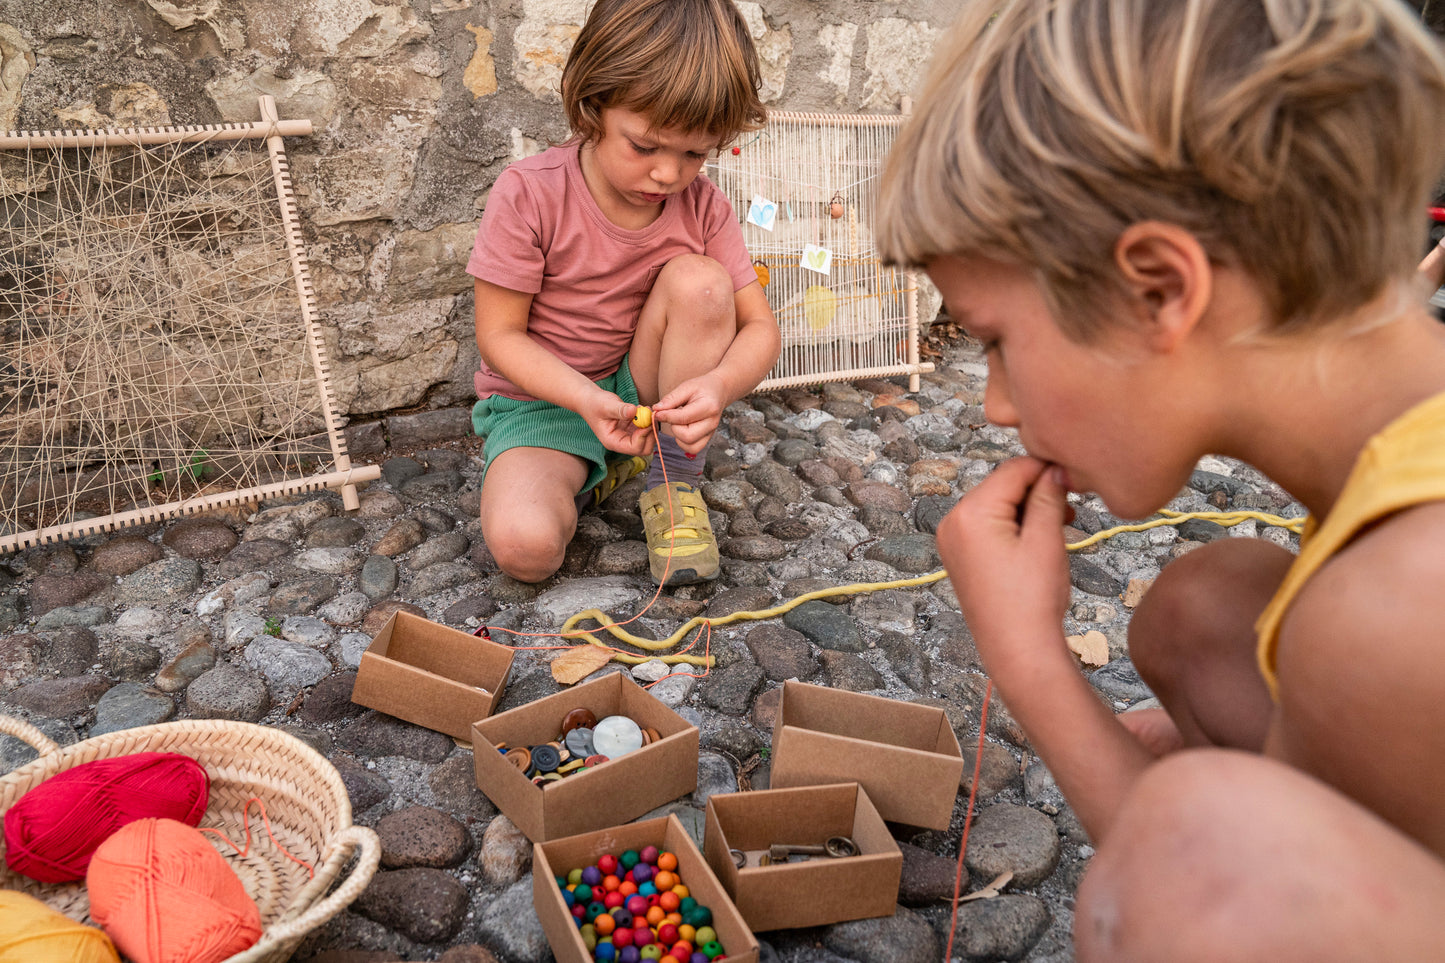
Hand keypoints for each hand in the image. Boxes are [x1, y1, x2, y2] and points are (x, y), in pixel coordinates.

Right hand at [579, 391, 654, 456]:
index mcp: (613, 442)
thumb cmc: (594, 403)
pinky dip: (647, 420)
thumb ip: (620, 410)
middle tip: (651, 416)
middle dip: (650, 433)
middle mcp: (621, 442)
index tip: (646, 420)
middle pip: (644, 448)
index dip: (643, 435)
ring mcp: (627, 435)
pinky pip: (644, 428)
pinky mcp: (630, 428)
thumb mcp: (606, 405)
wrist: (590, 399)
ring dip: (649, 425)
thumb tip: (634, 411)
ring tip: (645, 409)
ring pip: (647, 439)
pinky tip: (641, 408)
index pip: (634, 447)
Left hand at [651, 373, 725, 453]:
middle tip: (672, 417)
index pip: (683, 418)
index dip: (666, 416)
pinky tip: (682, 429)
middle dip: (674, 427)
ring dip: (678, 436)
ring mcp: (711, 432)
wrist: (718, 391)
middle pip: (687, 436)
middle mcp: (712, 422)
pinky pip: (693, 448)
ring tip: (678, 423)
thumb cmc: (701, 388)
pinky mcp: (708, 438)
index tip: (657, 412)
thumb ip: (671, 399)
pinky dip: (683, 442)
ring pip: (690, 446)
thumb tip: (657, 410)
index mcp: (709, 406)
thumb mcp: (686, 387)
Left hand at [936, 456, 1072, 676]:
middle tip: (1070, 506)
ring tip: (1060, 524)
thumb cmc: (1031, 599)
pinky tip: (1039, 537)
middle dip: (1036, 491)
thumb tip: (1055, 469)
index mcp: (969, 513)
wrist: (1017, 650)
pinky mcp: (960, 557)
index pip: (1011, 471)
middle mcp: (952, 522)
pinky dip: (1014, 526)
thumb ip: (1048, 497)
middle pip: (1001, 487)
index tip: (1074, 474)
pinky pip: (988, 527)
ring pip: (996, 506)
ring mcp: (953, 541)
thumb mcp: (1045, 540)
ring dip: (1028, 509)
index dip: (1045, 468)